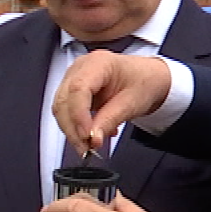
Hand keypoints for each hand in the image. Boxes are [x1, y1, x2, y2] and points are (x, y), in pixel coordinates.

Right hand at [53, 52, 171, 154]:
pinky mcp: (74, 91)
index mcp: (98, 63)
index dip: (78, 115)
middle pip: (64, 100)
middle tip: (86, 149)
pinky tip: (92, 135)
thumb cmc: (144, 82)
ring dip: (72, 130)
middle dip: (72, 128)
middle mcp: (81, 68)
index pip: (78, 89)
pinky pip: (67, 112)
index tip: (86, 136)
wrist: (149, 78)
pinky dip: (76, 127)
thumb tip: (93, 138)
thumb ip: (110, 120)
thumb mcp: (132, 103)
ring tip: (89, 146)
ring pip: (61, 108)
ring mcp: (75, 78)